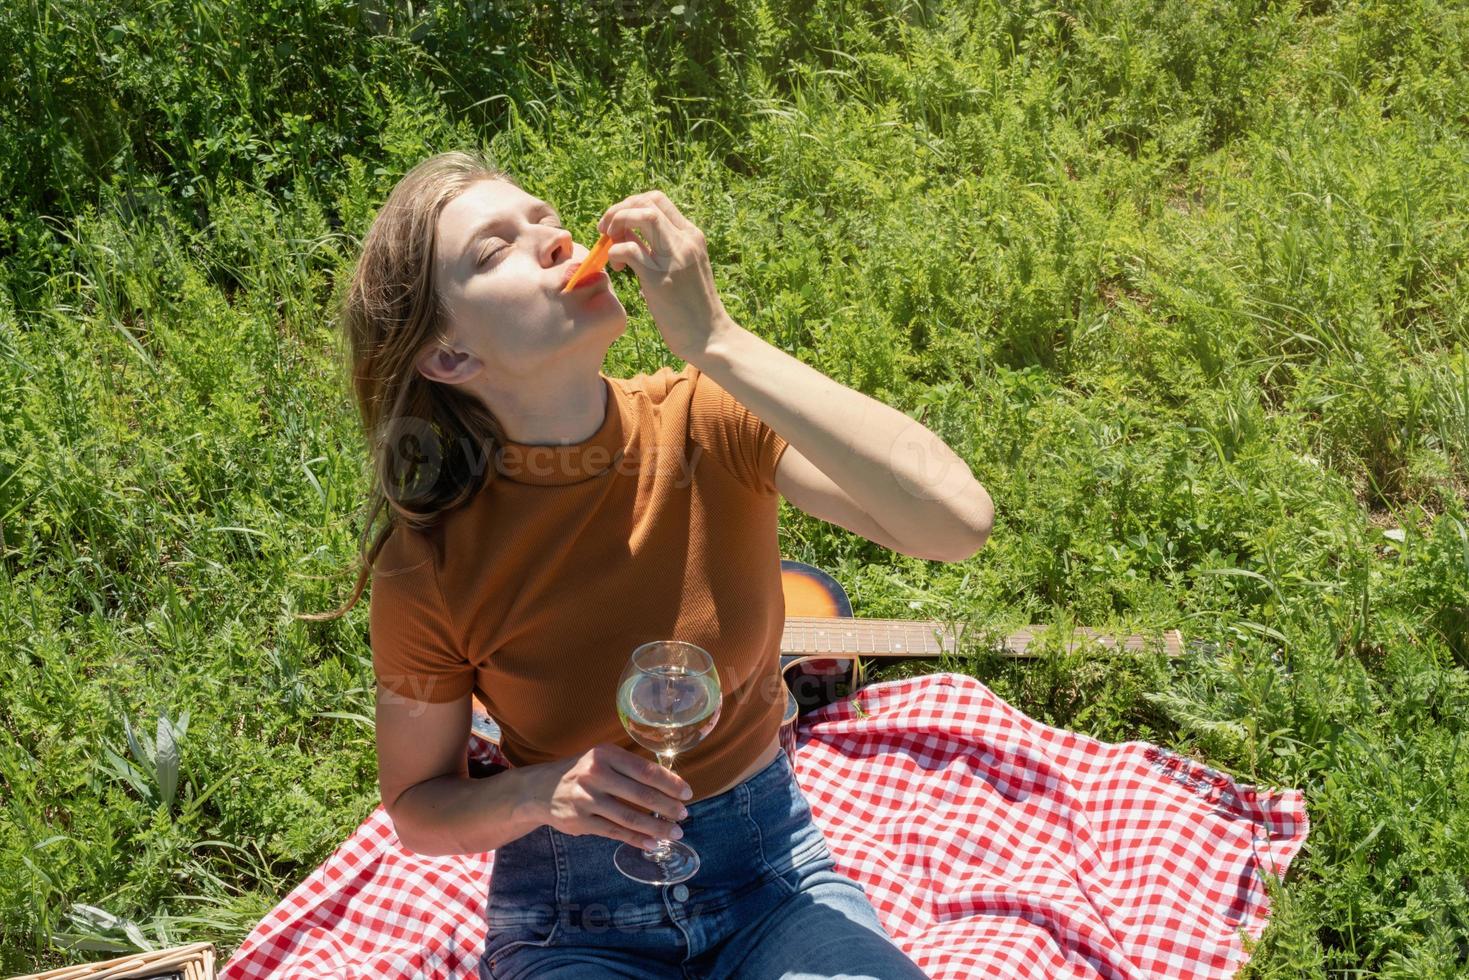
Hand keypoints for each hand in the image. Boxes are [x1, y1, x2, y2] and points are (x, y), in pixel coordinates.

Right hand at [522, 742, 693, 849]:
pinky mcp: (581, 821)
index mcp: (605, 755)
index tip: (687, 793)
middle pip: (641, 794)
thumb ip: (628, 768)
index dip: (670, 783)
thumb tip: (668, 784)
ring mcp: (587, 799)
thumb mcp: (601, 759)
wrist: (540, 789)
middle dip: (668, 807)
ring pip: (630, 817)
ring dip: (657, 827)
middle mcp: (595, 774)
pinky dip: (637, 839)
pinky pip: (616, 832)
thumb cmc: (581, 772)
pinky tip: (653, 843)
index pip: (645, 770)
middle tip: (684, 815)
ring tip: (675, 832)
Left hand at [598, 191, 733, 361]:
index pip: (657, 200)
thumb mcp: (683, 269)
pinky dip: (615, 252)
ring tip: (608, 242)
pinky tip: (618, 268)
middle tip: (606, 230)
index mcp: (692, 236)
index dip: (631, 205)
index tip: (619, 223)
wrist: (710, 337)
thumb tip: (629, 237)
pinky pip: (629, 249)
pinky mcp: (659, 280)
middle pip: (647, 201)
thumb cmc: (693, 308)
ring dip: (617, 223)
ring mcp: (674, 259)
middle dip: (619, 210)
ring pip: (641, 216)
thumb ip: (661, 250)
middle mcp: (686, 241)